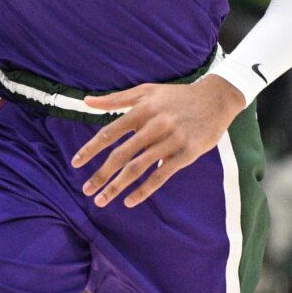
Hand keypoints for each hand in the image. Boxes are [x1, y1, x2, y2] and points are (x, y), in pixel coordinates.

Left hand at [71, 76, 245, 208]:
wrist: (216, 99)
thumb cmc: (177, 96)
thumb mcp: (146, 91)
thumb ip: (115, 98)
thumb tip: (86, 101)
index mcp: (142, 110)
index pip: (110, 133)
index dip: (91, 149)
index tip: (75, 163)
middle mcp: (155, 126)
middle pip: (121, 155)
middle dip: (101, 175)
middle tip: (85, 190)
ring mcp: (171, 141)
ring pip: (138, 168)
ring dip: (117, 187)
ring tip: (101, 200)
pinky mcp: (186, 155)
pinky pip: (161, 176)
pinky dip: (144, 190)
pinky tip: (129, 201)